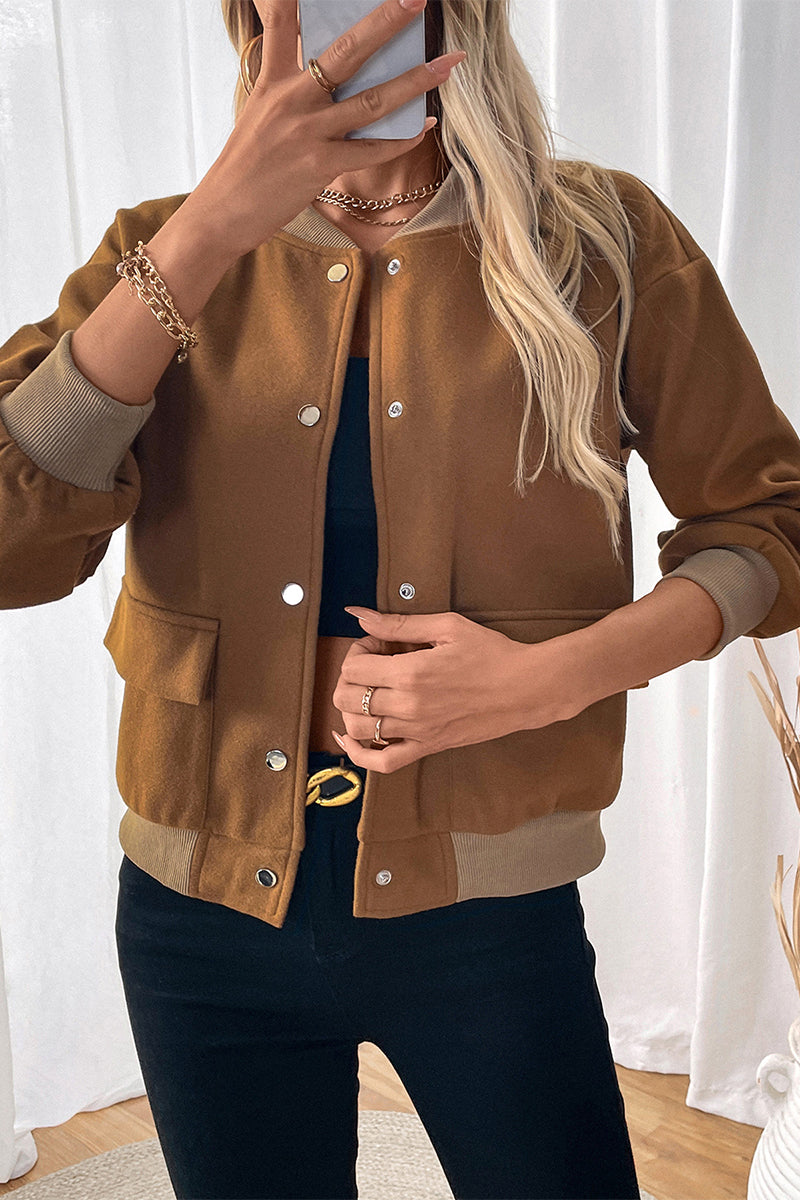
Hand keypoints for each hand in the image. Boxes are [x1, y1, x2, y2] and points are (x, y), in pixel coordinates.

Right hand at [191, 0, 466, 260]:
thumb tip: (330, 74)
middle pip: (345, 50)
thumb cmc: (246, 166)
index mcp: (273, 79)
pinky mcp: (318, 166)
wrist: (222, 212)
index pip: (280, 18)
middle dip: (386, 20)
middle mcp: (291, 98)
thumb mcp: (259, 112)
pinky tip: (425, 126)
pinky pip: (371, 150)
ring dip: (415, 81)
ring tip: (448, 64)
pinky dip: (402, 138)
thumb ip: (290, 85)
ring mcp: (306, 132)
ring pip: (371, 100)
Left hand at [330, 607, 573, 772]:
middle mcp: (409, 707)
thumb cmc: (491, 653)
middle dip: (348, 677)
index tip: (377, 644)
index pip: (353, 667)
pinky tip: (350, 738)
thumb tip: (358, 614)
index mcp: (411, 673)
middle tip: (370, 665)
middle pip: (346, 697)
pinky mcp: (428, 747)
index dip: (357, 650)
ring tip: (366, 692)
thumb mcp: (446, 627)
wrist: (526, 688)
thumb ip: (398, 623)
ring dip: (350, 708)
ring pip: (357, 729)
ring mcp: (417, 732)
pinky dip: (358, 754)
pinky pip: (382, 763)